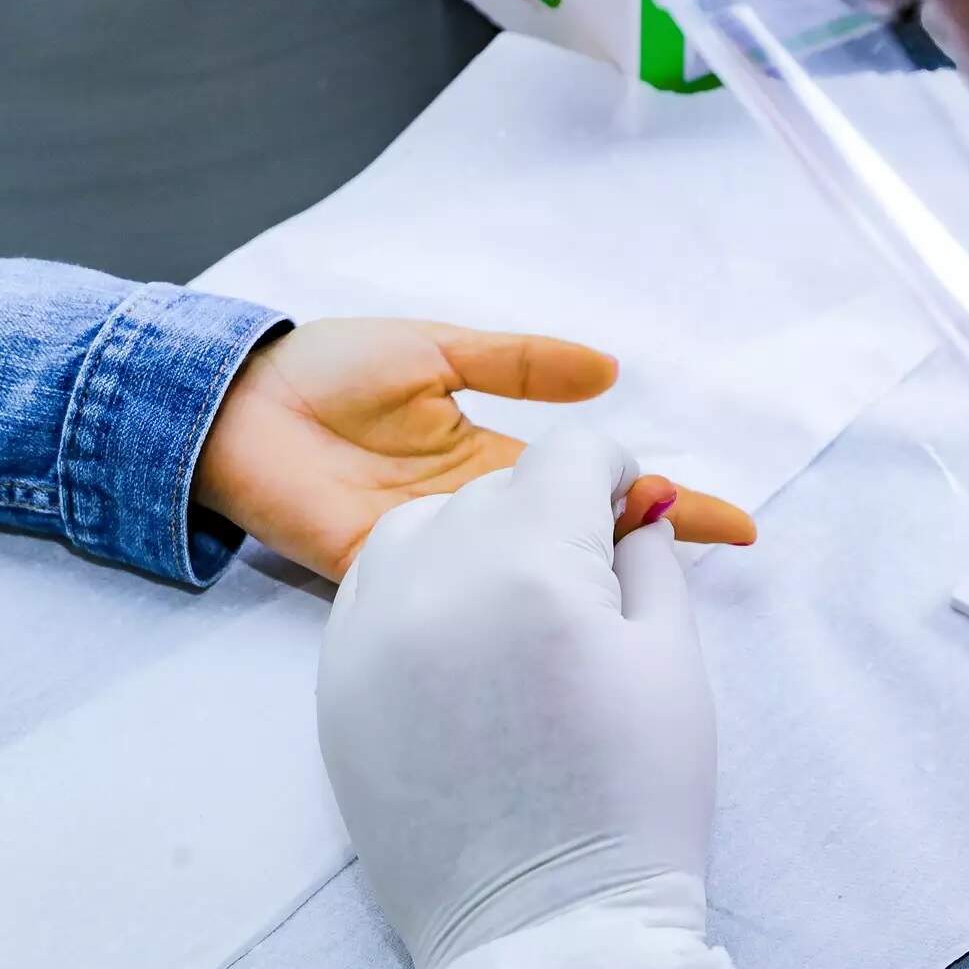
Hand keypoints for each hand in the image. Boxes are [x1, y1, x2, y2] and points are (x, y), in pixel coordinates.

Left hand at [194, 318, 754, 579]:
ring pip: (526, 581)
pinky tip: (543, 618)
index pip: (594, 492)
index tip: (737, 526)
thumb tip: (608, 370)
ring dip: (582, 584)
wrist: (231, 407)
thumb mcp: (438, 350)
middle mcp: (474, 520)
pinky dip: (496, 604)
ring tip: (642, 588)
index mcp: (493, 466)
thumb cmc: (328, 372)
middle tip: (705, 571)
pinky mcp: (383, 578)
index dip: (662, 505)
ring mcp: (434, 558)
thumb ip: (516, 362)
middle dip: (643, 558)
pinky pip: (451, 597)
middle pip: (576, 548)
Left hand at [317, 426, 716, 968]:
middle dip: (550, 511)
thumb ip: (652, 560)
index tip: (627, 506)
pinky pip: (374, 591)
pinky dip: (419, 590)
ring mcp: (370, 631)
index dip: (612, 468)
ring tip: (517, 605)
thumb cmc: (632, 799)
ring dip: (474, 539)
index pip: (569, 454)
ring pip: (422, 527)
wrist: (544, 933)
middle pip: (498, 488)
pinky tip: (463, 641)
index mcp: (533, 565)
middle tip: (587, 576)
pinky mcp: (334, 683)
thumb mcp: (672, 664)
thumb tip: (633, 508)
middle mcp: (436, 578)